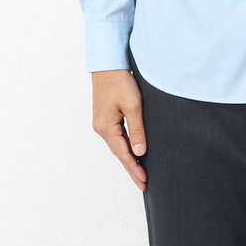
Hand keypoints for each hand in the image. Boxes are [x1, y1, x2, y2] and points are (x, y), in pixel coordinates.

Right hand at [91, 69, 147, 191]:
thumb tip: (140, 152)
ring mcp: (102, 121)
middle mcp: (101, 127)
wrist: (108, 62)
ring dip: (128, 157)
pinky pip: (116, 136)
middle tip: (143, 183)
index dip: (134, 169)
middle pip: (119, 152)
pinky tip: (132, 149)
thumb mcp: (133, 105)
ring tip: (140, 171)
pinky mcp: (105, 115)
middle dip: (132, 167)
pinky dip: (125, 145)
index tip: (143, 183)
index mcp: (106, 127)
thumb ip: (137, 129)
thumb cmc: (120, 80)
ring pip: (117, 145)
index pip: (123, 154)